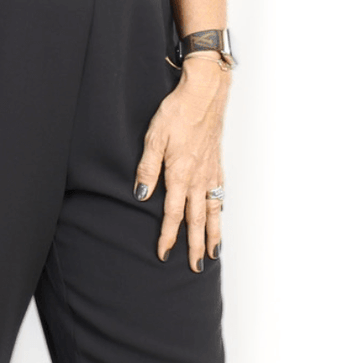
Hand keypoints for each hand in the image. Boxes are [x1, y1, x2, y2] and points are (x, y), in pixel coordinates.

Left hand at [134, 56, 228, 269]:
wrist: (204, 94)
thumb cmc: (177, 112)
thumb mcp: (153, 138)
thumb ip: (147, 169)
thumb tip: (141, 196)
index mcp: (180, 175)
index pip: (173, 214)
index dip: (168, 236)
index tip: (164, 253)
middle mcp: (198, 178)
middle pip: (197, 220)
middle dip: (194, 246)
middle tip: (196, 268)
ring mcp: (210, 172)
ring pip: (213, 211)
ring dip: (213, 234)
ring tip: (213, 253)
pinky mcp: (216, 164)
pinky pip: (220, 194)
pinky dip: (221, 211)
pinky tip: (219, 217)